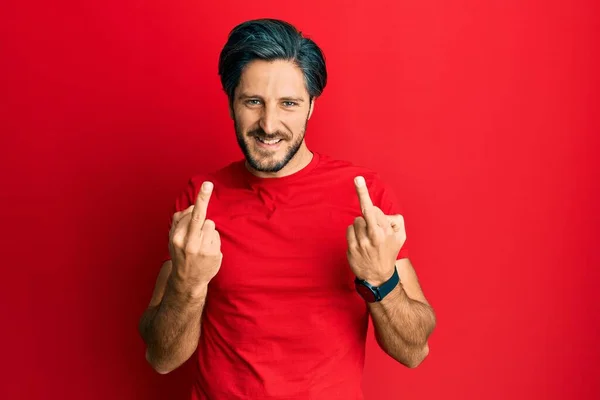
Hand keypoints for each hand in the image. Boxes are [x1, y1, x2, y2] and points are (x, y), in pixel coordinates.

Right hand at [169, 181, 222, 295]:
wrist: (187, 281)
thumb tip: (192, 207)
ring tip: (201, 242)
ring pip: (210, 225)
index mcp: (177, 237)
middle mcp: (188, 242)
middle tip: (208, 184)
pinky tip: (206, 250)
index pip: (190, 214)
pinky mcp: (213, 254)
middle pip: (199, 217)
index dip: (199, 201)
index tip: (206, 185)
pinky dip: (213, 240)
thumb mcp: (173, 240)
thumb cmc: (181, 255)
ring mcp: (202, 249)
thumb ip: (179, 222)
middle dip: (203, 199)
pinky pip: (216, 236)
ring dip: (207, 230)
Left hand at [346, 176, 405, 285]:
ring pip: (356, 222)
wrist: (378, 277)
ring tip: (368, 238)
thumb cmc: (389, 253)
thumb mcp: (400, 237)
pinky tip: (360, 242)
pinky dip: (354, 233)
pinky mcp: (350, 248)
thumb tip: (383, 214)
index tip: (358, 179)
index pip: (372, 208)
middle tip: (364, 198)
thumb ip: (395, 221)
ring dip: (361, 226)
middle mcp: (371, 236)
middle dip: (366, 210)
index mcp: (383, 231)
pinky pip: (349, 230)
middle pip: (364, 213)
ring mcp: (359, 243)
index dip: (364, 193)